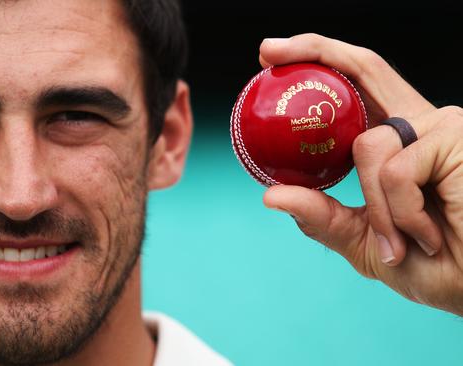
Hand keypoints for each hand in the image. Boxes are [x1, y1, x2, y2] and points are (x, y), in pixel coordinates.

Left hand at [259, 33, 462, 315]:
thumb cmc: (430, 264)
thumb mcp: (361, 239)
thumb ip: (319, 216)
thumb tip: (270, 196)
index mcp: (396, 140)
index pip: (355, 85)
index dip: (316, 61)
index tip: (270, 56)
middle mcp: (417, 122)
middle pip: (362, 68)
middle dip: (313, 50)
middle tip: (267, 51)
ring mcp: (439, 125)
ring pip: (367, 146)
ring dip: (377, 208)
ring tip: (403, 241)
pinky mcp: (455, 137)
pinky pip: (394, 170)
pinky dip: (400, 213)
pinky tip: (428, 235)